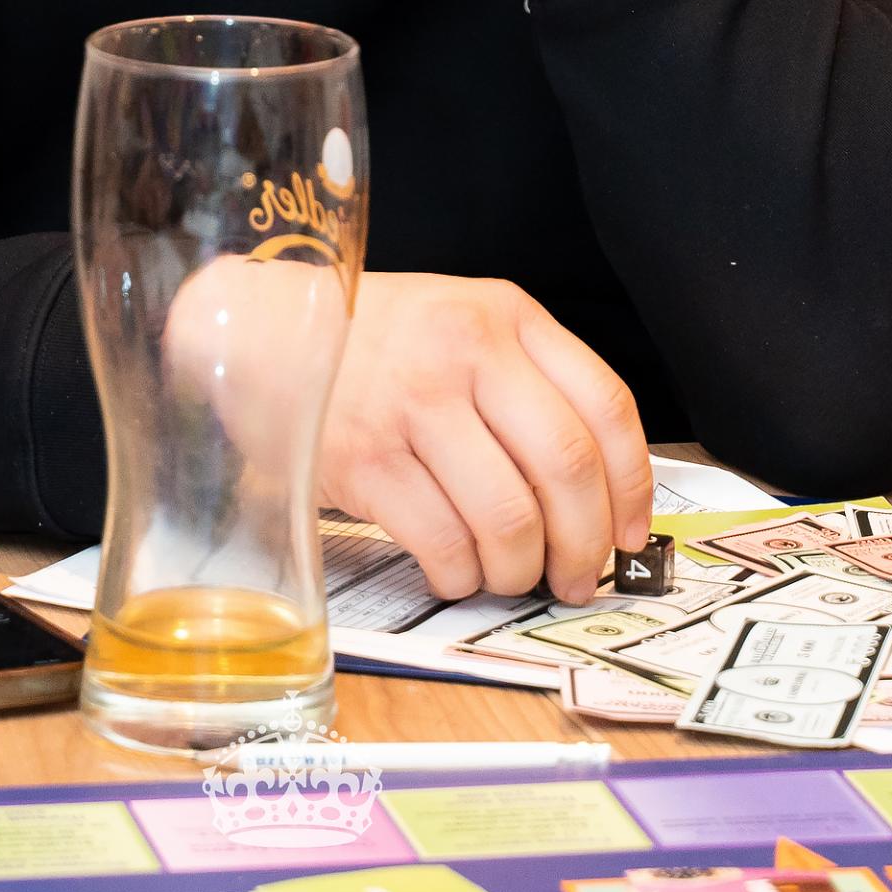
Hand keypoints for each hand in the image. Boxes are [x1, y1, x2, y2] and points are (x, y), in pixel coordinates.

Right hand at [317, 272, 650, 603]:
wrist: (259, 333)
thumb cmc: (373, 342)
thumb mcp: (459, 322)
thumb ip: (523, 381)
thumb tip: (594, 495)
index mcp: (504, 315)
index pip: (604, 405)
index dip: (632, 485)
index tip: (629, 534)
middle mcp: (466, 351)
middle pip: (566, 467)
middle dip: (583, 544)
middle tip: (575, 577)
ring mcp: (414, 403)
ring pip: (509, 516)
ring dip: (520, 570)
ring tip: (509, 576)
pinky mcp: (366, 458)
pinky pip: (443, 542)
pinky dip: (461, 575)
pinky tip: (454, 570)